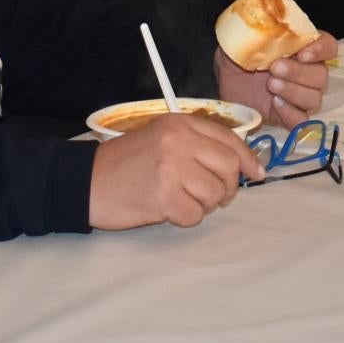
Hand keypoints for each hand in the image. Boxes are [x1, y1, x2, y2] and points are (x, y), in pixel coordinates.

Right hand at [90, 115, 250, 227]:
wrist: (86, 181)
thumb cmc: (125, 163)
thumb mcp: (161, 138)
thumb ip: (196, 144)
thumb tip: (241, 163)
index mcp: (180, 124)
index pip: (228, 139)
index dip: (248, 159)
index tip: (257, 173)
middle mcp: (178, 142)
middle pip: (229, 167)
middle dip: (228, 187)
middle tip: (216, 197)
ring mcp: (171, 169)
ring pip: (214, 194)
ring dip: (204, 205)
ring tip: (181, 200)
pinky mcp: (163, 197)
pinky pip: (195, 215)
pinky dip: (186, 218)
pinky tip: (168, 210)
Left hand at [217, 35, 335, 124]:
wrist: (222, 82)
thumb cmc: (238, 56)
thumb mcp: (243, 38)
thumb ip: (255, 31)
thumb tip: (262, 24)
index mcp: (302, 48)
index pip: (328, 47)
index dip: (321, 50)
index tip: (302, 54)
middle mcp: (308, 72)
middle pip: (321, 75)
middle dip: (299, 72)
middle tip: (275, 68)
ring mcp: (301, 96)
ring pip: (314, 98)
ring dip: (294, 92)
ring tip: (271, 85)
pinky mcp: (290, 116)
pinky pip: (302, 120)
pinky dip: (291, 113)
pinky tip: (274, 104)